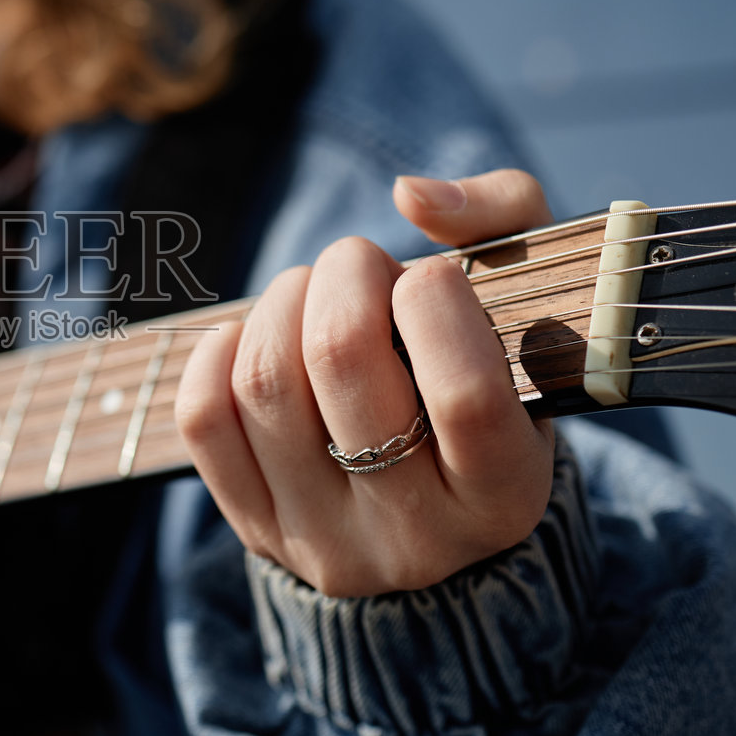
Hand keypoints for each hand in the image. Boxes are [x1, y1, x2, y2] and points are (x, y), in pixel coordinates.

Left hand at [176, 169, 556, 597]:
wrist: (440, 510)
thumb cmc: (492, 376)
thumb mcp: (532, 303)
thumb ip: (501, 217)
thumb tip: (409, 194)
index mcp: (506, 492)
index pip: (465, 392)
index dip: (434, 299)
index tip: (431, 277)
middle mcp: (417, 535)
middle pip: (341, 361)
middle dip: (344, 275)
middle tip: (361, 267)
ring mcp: (327, 540)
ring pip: (265, 382)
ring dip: (282, 303)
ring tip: (314, 295)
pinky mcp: (257, 529)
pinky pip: (204, 421)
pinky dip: (216, 353)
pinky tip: (254, 337)